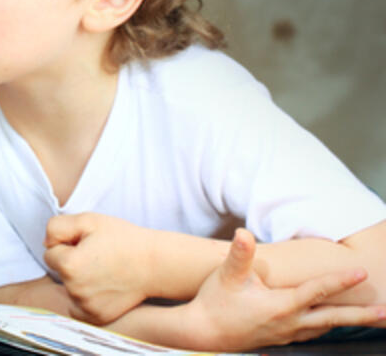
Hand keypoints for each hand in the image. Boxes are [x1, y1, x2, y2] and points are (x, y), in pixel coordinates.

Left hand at [44, 212, 153, 323]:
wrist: (154, 264)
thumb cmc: (121, 238)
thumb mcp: (87, 220)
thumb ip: (57, 227)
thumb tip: (45, 244)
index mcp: (69, 265)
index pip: (50, 252)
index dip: (68, 244)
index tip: (88, 243)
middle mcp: (74, 290)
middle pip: (58, 271)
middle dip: (72, 262)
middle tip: (98, 256)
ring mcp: (85, 307)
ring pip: (68, 288)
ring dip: (79, 279)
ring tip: (104, 270)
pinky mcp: (95, 317)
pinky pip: (77, 305)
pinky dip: (86, 297)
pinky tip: (104, 286)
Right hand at [183, 228, 385, 351]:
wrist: (203, 332)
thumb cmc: (215, 301)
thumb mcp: (227, 276)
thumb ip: (239, 254)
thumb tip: (243, 234)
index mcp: (281, 306)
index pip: (317, 291)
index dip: (339, 281)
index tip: (360, 272)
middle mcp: (290, 322)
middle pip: (333, 319)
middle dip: (362, 315)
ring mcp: (287, 333)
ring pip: (325, 328)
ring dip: (349, 322)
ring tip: (369, 318)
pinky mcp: (280, 339)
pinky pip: (313, 333)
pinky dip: (328, 327)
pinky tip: (330, 324)